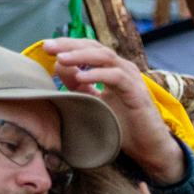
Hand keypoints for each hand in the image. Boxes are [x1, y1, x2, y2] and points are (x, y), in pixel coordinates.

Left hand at [38, 36, 186, 184]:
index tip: (46, 47)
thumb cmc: (122, 127)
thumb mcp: (93, 102)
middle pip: (95, 47)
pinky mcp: (137, 92)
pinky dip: (97, 75)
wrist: (147, 149)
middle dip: (70, 45)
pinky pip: (116, 77)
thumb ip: (78, 85)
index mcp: (112, 69)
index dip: (68, 45)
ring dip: (81, 56)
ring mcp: (131, 79)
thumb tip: (58, 65)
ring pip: (105, 57)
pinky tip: (80, 78)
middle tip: (49, 47)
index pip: (89, 48)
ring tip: (61, 59)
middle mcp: (122, 69)